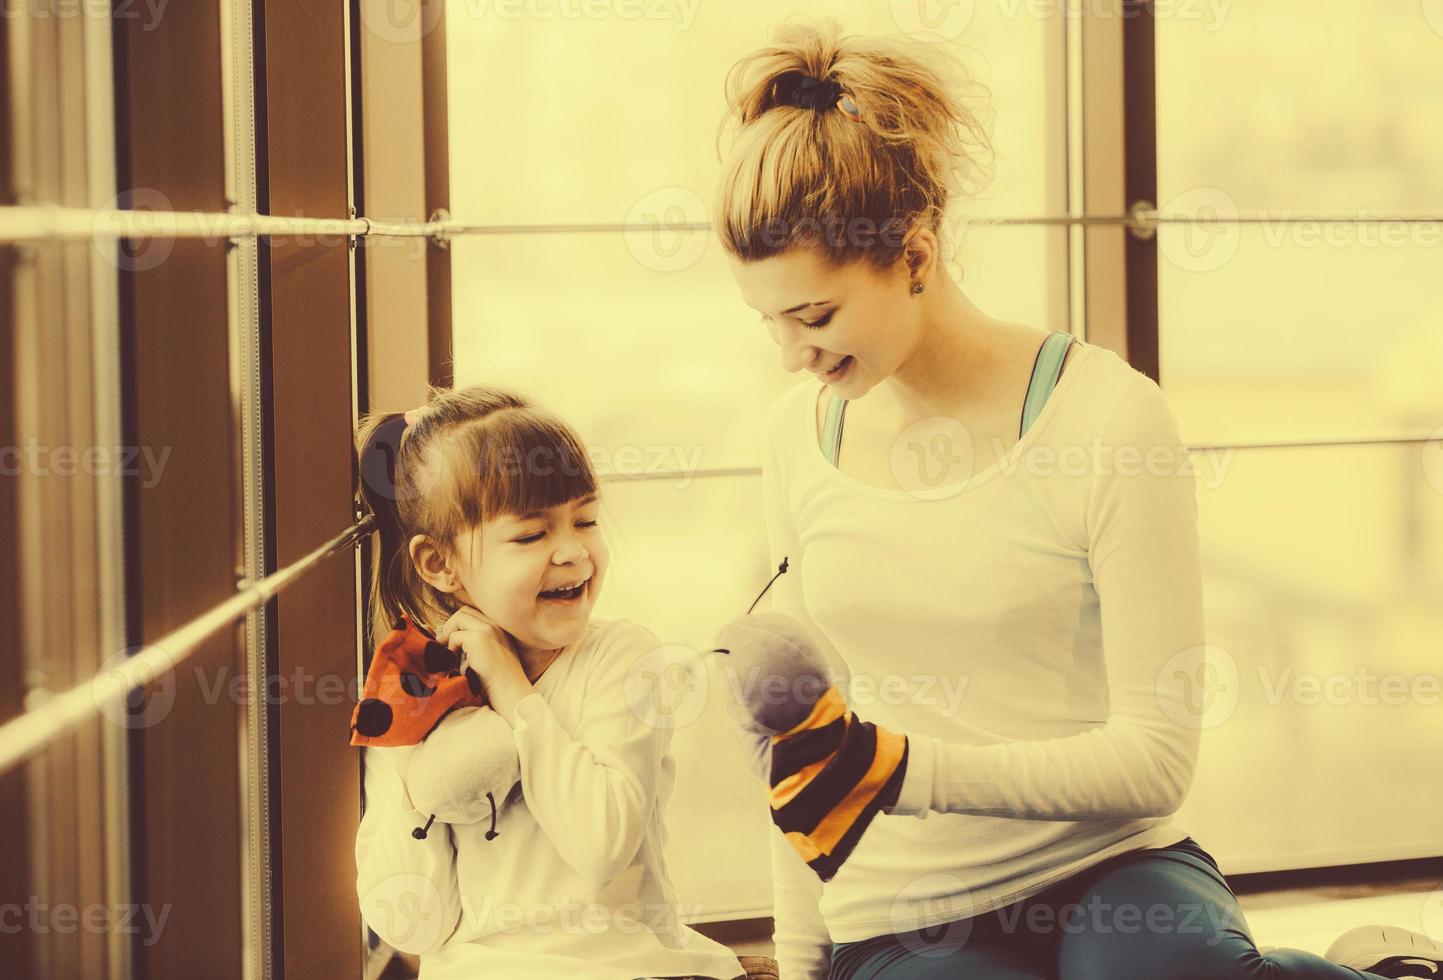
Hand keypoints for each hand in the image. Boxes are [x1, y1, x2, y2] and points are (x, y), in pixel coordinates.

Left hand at [434, 605, 532, 725]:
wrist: (511, 691)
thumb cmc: (501, 679)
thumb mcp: (494, 653)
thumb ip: (481, 641)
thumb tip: (452, 636)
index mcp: (501, 626)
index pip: (474, 613)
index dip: (459, 623)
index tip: (452, 639)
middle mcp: (496, 623)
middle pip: (464, 612)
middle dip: (451, 625)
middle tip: (444, 642)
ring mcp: (488, 629)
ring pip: (458, 618)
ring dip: (449, 633)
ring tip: (449, 651)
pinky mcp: (478, 639)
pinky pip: (455, 636)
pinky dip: (451, 647)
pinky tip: (456, 660)